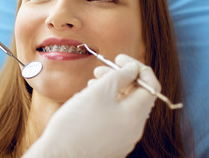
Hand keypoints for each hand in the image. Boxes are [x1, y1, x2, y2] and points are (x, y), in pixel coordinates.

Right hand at [23, 54, 160, 157]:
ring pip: (124, 107)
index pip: (151, 86)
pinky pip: (115, 119)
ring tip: (91, 84)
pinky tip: (89, 101)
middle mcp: (133, 130)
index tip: (120, 59)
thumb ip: (120, 76)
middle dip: (120, 78)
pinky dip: (107, 105)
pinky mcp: (111, 144)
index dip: (138, 68)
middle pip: (136, 96)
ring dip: (111, 90)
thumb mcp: (99, 91)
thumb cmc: (75, 124)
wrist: (58, 155)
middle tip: (100, 70)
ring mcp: (123, 139)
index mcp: (135, 116)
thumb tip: (133, 68)